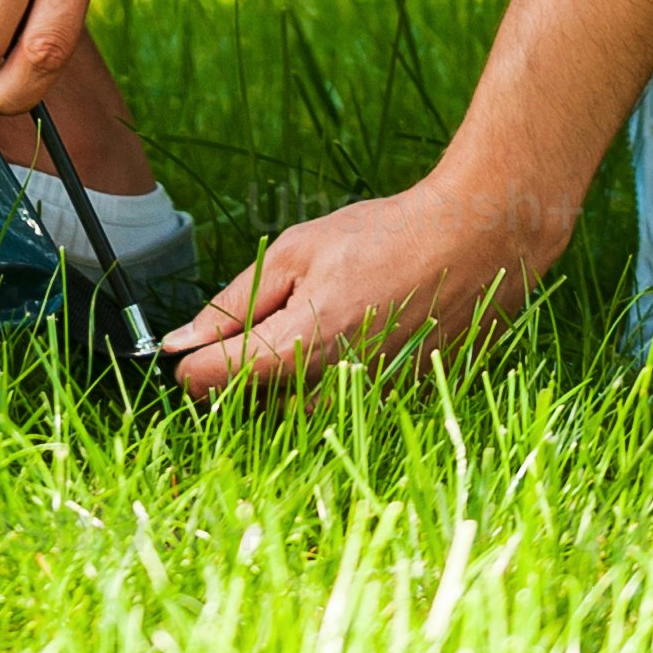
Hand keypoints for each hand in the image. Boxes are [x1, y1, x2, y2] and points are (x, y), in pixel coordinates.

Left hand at [163, 165, 571, 403]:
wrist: (474, 245)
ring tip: (308, 326)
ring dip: (281, 382)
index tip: (187, 348)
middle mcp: (333, 388)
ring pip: (293, 416)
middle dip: (238, 372)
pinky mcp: (394, 410)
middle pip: (251, 406)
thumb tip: (178, 342)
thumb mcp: (296, 250)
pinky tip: (346, 337)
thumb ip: (234, 301)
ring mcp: (368, 406)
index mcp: (301, 343)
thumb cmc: (384, 236)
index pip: (215, 381)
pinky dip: (324, 383)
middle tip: (259, 325)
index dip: (191, 364)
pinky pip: (337, 412)